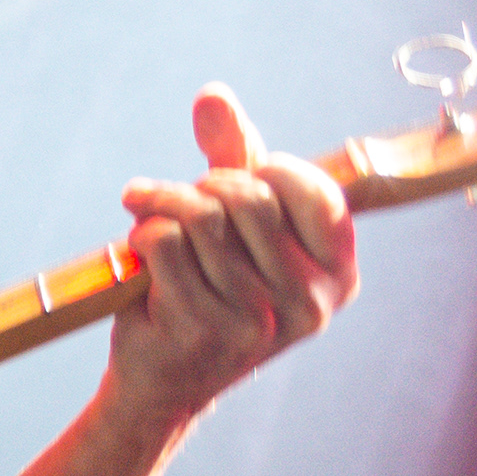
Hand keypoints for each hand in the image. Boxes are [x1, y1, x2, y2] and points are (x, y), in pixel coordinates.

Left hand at [109, 84, 357, 428]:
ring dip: (161, 202)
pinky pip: (165, 242)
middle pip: (248, 196)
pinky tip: (137, 246)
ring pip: (201, 217)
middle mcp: (311, 301)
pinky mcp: (204, 328)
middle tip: (179, 200)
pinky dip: (141, 231)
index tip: (231, 182)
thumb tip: (213, 94)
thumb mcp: (238, 225)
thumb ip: (236, 158)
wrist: (166, 381)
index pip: (309, 189)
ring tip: (145, 212)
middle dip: (202, 185)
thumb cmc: (209, 289)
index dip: (261, 169)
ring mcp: (259, 319)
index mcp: (339, 273)